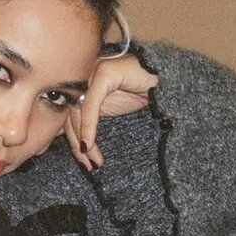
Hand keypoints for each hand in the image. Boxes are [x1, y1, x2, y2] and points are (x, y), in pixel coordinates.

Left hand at [64, 54, 157, 170]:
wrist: (168, 79)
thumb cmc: (143, 91)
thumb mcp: (111, 108)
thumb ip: (90, 118)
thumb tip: (73, 142)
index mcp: (83, 81)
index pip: (67, 111)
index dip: (71, 138)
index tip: (81, 160)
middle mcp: (84, 74)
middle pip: (68, 112)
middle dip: (76, 143)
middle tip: (87, 165)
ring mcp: (93, 70)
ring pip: (77, 110)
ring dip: (82, 139)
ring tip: (93, 160)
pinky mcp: (105, 73)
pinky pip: (90, 104)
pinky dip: (88, 127)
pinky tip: (89, 145)